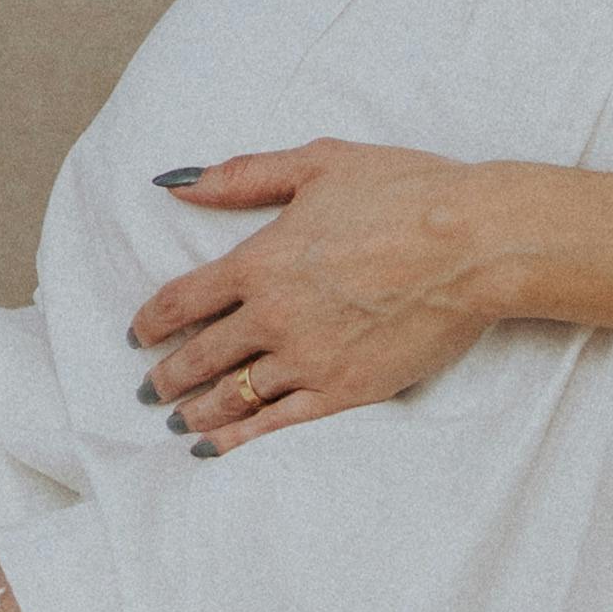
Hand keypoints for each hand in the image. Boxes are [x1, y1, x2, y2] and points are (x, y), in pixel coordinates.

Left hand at [131, 146, 528, 446]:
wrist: (474, 244)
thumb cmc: (403, 191)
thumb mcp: (317, 162)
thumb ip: (242, 176)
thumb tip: (177, 183)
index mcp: (260, 260)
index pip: (183, 300)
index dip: (152, 322)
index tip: (138, 334)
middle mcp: (273, 316)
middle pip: (201, 356)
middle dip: (167, 376)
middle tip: (149, 390)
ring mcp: (308, 359)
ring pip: (233, 396)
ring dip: (197, 411)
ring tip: (177, 422)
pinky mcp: (346, 390)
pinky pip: (278, 424)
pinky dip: (240, 439)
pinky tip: (216, 448)